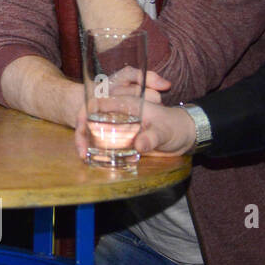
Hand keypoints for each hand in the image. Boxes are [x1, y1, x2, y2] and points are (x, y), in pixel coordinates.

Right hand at [75, 96, 192, 158]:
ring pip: (94, 132)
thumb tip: (137, 146)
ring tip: (84, 158)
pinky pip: (104, 143)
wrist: (185, 135)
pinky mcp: (123, 139)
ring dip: (86, 143)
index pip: (95, 104)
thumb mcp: (164, 131)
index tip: (80, 132)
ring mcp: (119, 127)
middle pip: (90, 119)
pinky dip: (97, 151)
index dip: (83, 116)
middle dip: (81, 134)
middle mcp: (117, 114)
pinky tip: (94, 160)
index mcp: (124, 104)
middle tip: (82, 152)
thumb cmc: (175, 125)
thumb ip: (152, 137)